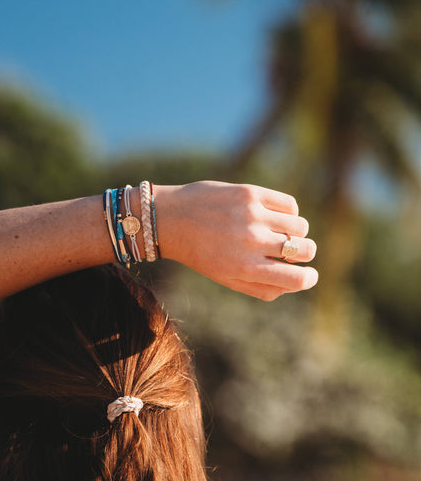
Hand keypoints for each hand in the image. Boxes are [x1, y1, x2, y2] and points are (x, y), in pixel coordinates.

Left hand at [157, 182, 317, 299]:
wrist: (170, 219)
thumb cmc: (201, 253)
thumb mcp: (227, 278)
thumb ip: (261, 287)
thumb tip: (293, 285)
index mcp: (246, 268)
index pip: (296, 279)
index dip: (309, 278)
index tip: (309, 275)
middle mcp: (252, 242)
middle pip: (304, 250)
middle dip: (305, 253)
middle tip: (295, 250)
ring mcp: (253, 215)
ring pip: (300, 226)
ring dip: (295, 232)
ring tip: (279, 232)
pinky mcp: (251, 193)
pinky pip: (290, 204)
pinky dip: (288, 212)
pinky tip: (272, 216)